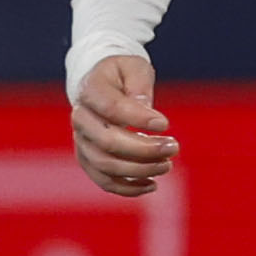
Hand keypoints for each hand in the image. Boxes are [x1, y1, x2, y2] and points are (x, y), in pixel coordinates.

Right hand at [74, 54, 174, 195]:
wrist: (100, 84)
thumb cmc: (122, 74)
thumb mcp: (134, 68)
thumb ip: (139, 86)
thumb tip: (146, 112)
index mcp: (90, 91)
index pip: (111, 108)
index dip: (138, 119)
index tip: (165, 124)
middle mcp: (81, 119)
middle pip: (107, 142)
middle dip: (144, 150)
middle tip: (174, 147)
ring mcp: (82, 141)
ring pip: (105, 165)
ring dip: (139, 170)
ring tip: (167, 164)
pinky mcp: (89, 158)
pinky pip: (103, 180)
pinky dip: (127, 188)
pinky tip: (152, 185)